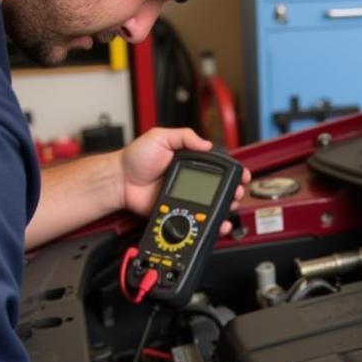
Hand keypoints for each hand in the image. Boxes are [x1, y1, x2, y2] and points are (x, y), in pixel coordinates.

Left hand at [119, 127, 250, 235]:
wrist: (119, 181)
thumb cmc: (135, 159)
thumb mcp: (160, 137)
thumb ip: (184, 136)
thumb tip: (206, 144)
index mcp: (188, 162)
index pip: (216, 168)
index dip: (232, 173)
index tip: (241, 176)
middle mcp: (189, 181)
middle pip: (218, 190)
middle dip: (232, 193)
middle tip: (236, 194)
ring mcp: (184, 198)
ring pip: (210, 208)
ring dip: (223, 210)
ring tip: (229, 209)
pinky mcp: (176, 212)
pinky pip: (194, 220)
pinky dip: (206, 224)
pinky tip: (215, 224)